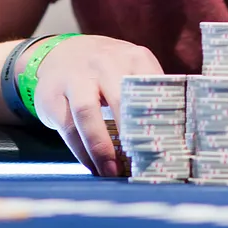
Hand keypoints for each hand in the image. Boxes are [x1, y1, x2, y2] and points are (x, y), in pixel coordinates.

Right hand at [28, 34, 161, 176]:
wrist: (59, 55)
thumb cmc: (106, 73)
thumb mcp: (129, 70)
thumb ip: (148, 95)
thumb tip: (175, 138)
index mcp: (133, 57)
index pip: (152, 88)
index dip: (160, 119)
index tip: (169, 147)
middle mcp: (104, 62)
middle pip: (120, 98)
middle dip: (130, 135)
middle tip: (141, 164)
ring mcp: (75, 76)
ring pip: (87, 112)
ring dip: (100, 147)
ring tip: (111, 172)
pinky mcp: (52, 95)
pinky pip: (68, 126)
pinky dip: (82, 151)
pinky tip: (92, 166)